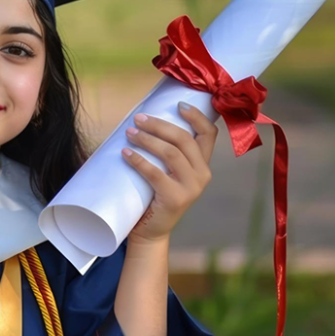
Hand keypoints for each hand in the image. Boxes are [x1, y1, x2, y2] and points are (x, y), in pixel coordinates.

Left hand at [121, 101, 218, 243]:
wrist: (151, 231)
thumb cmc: (155, 194)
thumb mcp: (169, 171)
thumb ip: (168, 151)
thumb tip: (144, 120)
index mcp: (203, 164)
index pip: (209, 134)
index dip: (196, 116)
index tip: (178, 104)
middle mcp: (202, 174)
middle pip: (184, 139)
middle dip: (160, 125)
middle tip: (138, 119)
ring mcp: (191, 188)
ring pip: (171, 153)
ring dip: (147, 139)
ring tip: (130, 133)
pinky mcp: (175, 199)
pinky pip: (155, 173)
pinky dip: (138, 160)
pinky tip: (125, 153)